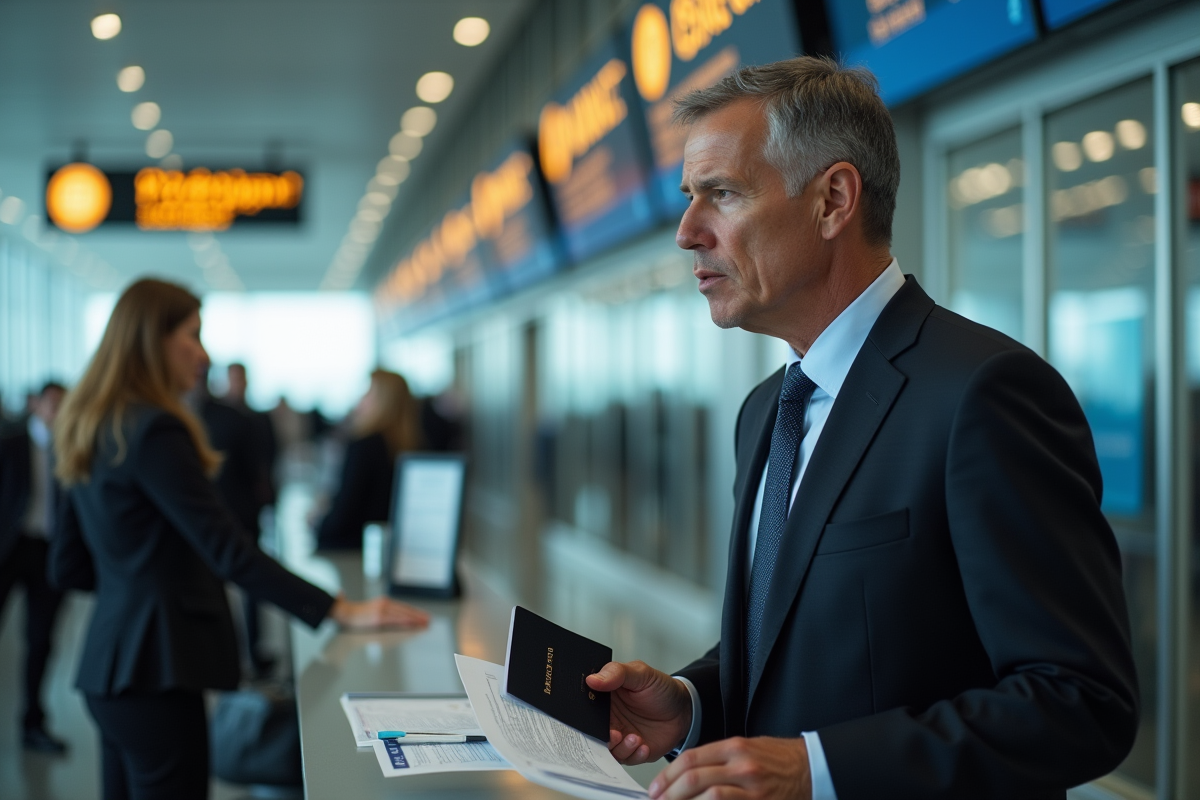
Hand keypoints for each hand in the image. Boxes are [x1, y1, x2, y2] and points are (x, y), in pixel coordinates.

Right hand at [329, 594, 430, 629]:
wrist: (346, 612)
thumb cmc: (359, 614)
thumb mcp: (374, 609)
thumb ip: (385, 611)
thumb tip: (398, 616)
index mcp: (385, 602)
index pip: (404, 607)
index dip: (415, 612)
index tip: (424, 616)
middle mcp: (385, 604)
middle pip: (405, 610)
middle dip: (418, 616)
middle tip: (428, 621)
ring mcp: (382, 610)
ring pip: (402, 615)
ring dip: (414, 620)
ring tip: (423, 624)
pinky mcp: (378, 618)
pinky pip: (394, 621)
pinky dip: (405, 622)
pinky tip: (411, 625)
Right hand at [585, 661, 692, 764]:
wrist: (685, 709)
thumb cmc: (661, 689)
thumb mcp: (640, 673)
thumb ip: (616, 673)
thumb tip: (592, 679)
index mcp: (604, 698)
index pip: (585, 708)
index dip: (583, 715)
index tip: (590, 718)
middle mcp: (608, 719)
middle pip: (592, 733)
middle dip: (600, 737)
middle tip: (614, 734)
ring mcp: (620, 736)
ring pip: (608, 750)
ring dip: (620, 747)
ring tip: (635, 737)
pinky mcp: (632, 751)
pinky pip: (626, 760)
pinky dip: (633, 755)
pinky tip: (643, 745)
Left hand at [647, 736, 810, 799]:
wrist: (812, 768)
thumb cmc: (779, 759)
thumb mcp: (748, 747)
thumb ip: (719, 758)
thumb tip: (688, 773)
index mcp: (736, 747)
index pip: (691, 758)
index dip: (667, 775)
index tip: (656, 787)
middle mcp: (742, 766)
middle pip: (693, 778)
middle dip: (669, 793)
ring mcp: (752, 788)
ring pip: (707, 796)